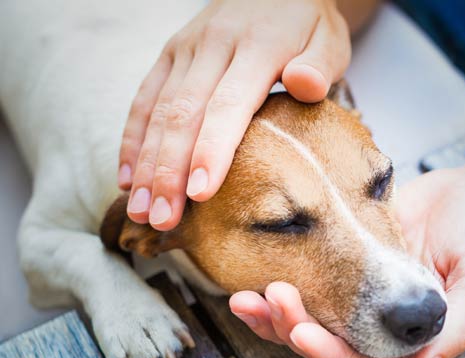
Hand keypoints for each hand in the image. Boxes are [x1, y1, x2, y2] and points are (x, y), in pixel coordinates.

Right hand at [119, 0, 350, 230]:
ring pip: (158, 111)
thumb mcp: (329, 39)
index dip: (211, 150)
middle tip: (162, 219)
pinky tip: (128, 177)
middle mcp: (213, 46)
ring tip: (140, 210)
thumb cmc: (308, 24)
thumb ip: (318, 64)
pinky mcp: (170, 54)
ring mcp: (186, 49)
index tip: (200, 193)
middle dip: (169, 171)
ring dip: (146, 164)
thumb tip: (305, 84)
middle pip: (183, 114)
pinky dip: (132, 139)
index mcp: (257, 47)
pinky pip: (144, 98)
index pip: (228, 105)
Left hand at [229, 164, 464, 357]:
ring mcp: (358, 292)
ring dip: (274, 313)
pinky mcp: (343, 259)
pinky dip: (280, 280)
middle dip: (291, 328)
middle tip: (267, 299)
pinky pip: (308, 277)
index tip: (301, 332)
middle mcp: (378, 322)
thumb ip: (455, 330)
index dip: (330, 354)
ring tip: (243, 298)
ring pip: (309, 316)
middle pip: (325, 343)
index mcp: (410, 337)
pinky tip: (253, 277)